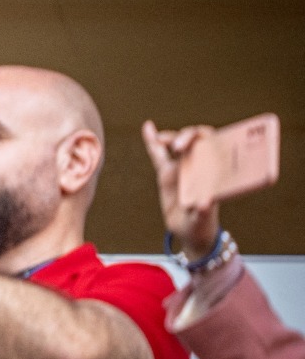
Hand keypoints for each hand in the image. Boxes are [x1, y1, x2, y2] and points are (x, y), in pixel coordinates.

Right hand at [142, 121, 221, 261]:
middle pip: (193, 139)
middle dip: (184, 136)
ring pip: (174, 144)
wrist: (189, 232)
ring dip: (167, 137)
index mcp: (210, 170)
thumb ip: (203, 212)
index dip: (201, 137)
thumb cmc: (201, 225)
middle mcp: (197, 165)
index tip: (188, 147)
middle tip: (176, 147)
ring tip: (158, 139)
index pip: (210, 143)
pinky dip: (152, 140)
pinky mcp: (166, 173)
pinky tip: (148, 127)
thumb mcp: (203, 219)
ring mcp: (181, 167)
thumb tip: (204, 204)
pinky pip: (158, 154)